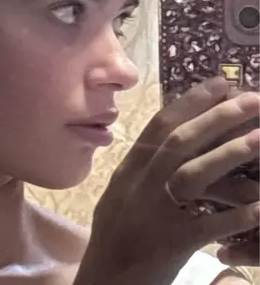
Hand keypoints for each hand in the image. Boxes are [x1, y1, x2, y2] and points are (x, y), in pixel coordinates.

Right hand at [76, 77, 259, 284]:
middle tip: (251, 99)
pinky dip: (234, 215)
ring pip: (192, 176)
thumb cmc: (114, 237)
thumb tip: (171, 140)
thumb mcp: (120, 195)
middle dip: (216, 117)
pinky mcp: (171, 244)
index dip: (190, 102)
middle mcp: (139, 185)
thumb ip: (142, 168)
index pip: (159, 125)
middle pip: (179, 142)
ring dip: (229, 155)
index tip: (219, 83)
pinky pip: (207, 226)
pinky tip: (259, 207)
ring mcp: (154, 213)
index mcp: (128, 170)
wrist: (105, 282)